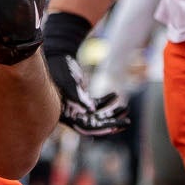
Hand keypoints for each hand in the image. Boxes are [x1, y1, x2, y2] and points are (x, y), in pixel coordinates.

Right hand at [39, 10, 131, 136]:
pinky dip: (107, 101)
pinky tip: (115, 95)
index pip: (84, 128)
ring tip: (125, 108)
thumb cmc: (59, 68)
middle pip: (94, 124)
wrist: (57, 54)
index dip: (99, 129)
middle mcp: (71, 113)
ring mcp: (77, 106)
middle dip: (111, 123)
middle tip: (127, 122)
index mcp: (64, 113)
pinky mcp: (83, 98)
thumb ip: (77, 97)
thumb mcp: (67, 82)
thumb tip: (91, 111)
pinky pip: (97, 104)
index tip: (114, 128)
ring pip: (97, 115)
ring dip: (112, 113)